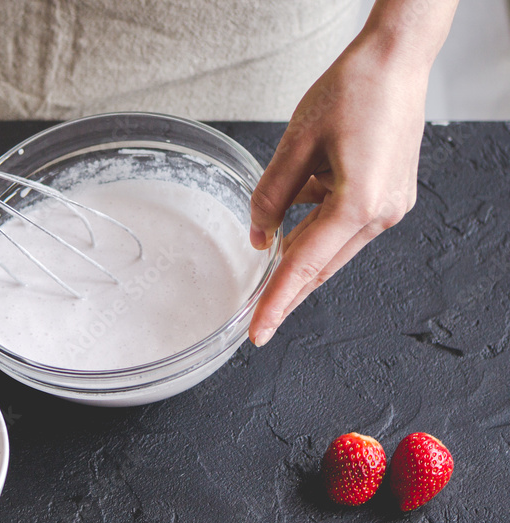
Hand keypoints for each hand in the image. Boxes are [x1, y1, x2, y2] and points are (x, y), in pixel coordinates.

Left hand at [247, 1, 457, 345]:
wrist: (397, 59)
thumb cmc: (353, 90)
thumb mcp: (295, 143)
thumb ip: (271, 196)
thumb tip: (260, 238)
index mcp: (358, 204)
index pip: (304, 266)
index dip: (276, 302)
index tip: (257, 332)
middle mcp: (381, 214)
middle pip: (320, 266)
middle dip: (286, 289)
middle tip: (256, 317)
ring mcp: (390, 208)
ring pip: (331, 248)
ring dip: (300, 248)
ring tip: (275, 234)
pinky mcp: (390, 197)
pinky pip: (343, 226)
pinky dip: (316, 224)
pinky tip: (302, 200)